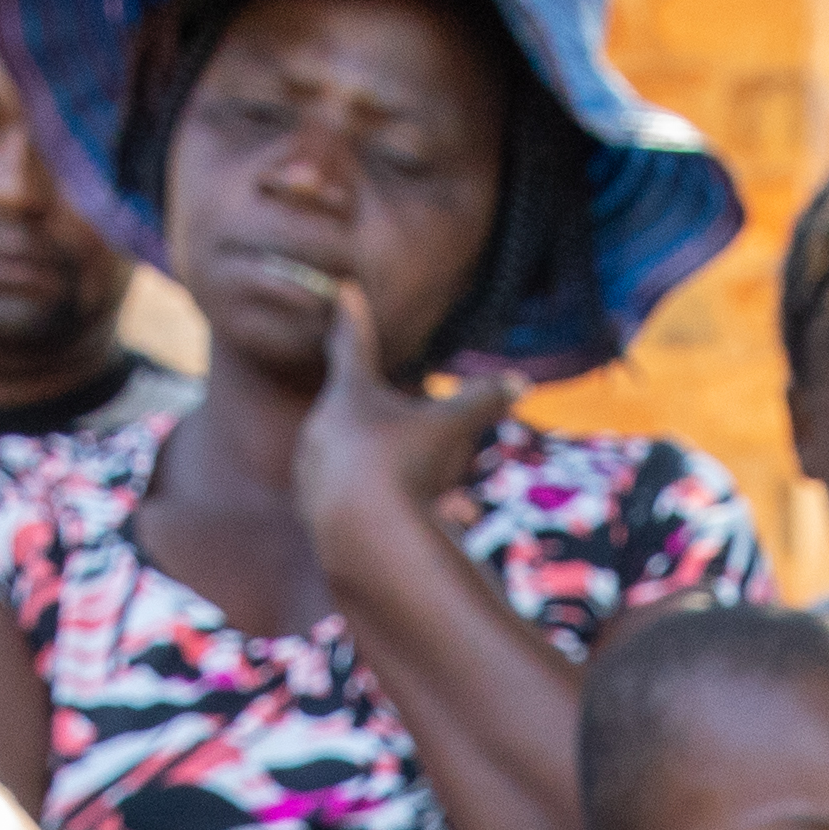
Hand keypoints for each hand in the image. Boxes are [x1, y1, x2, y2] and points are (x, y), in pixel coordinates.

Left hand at [294, 275, 520, 563]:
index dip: (351, 316)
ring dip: (370, 460)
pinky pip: (341, 493)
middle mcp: (320, 426)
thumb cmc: (409, 468)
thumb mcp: (452, 429)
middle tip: (396, 420)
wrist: (367, 539)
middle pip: (350, 406)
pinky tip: (384, 514)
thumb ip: (483, 400)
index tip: (344, 290)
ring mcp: (309, 468)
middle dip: (374, 411)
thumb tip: (521, 382)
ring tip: (399, 478)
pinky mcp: (308, 508)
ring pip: (344, 453)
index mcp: (349, 394)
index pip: (350, 344)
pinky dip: (364, 498)